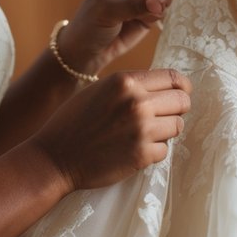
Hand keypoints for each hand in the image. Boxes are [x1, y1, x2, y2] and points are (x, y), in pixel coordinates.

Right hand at [30, 69, 191, 191]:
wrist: (54, 158)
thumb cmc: (74, 122)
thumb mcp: (100, 89)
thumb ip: (131, 85)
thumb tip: (166, 87)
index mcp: (125, 81)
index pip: (173, 78)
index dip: (181, 87)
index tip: (181, 93)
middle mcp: (136, 102)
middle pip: (182, 101)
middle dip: (177, 109)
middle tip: (164, 116)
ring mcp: (141, 130)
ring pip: (177, 126)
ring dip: (166, 131)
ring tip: (145, 134)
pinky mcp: (142, 155)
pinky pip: (165, 150)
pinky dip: (153, 152)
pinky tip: (134, 150)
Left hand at [54, 0, 181, 75]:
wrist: (89, 51)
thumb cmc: (88, 26)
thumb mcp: (106, 13)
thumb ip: (134, 5)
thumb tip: (159, 2)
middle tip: (163, 4)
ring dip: (167, 1)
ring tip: (148, 17)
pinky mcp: (153, 6)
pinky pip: (170, 3)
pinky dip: (167, 12)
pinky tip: (149, 22)